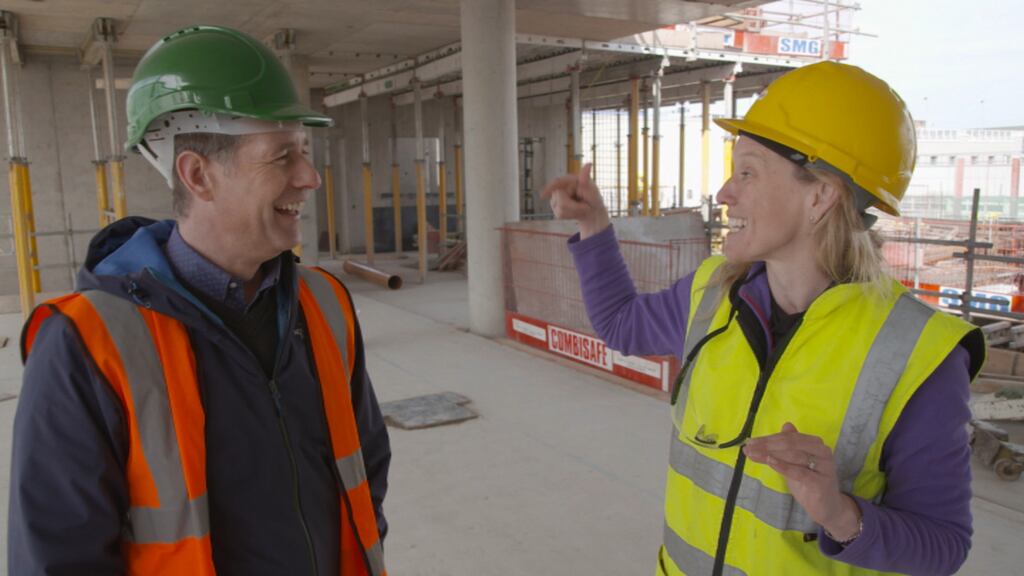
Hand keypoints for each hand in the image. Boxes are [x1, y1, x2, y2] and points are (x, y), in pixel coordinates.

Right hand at [540, 163, 609, 238]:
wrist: (592, 211)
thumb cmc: (593, 198)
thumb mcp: (592, 189)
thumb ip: (586, 179)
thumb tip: (588, 164)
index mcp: (569, 180)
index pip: (557, 182)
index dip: (549, 188)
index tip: (542, 195)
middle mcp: (560, 187)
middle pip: (560, 199)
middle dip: (574, 206)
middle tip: (586, 207)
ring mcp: (556, 198)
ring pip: (560, 209)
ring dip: (574, 211)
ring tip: (581, 208)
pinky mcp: (555, 207)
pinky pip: (560, 215)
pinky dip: (570, 216)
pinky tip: (575, 212)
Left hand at [743, 422, 861, 540]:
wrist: (828, 509)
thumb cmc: (809, 484)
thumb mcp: (795, 463)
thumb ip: (789, 446)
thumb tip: (786, 425)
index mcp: (815, 444)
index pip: (788, 437)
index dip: (768, 439)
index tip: (750, 442)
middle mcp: (822, 452)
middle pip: (790, 444)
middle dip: (767, 445)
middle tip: (748, 447)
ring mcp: (823, 466)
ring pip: (793, 456)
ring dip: (770, 454)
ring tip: (753, 454)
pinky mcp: (821, 482)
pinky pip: (800, 472)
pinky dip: (784, 466)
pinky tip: (770, 462)